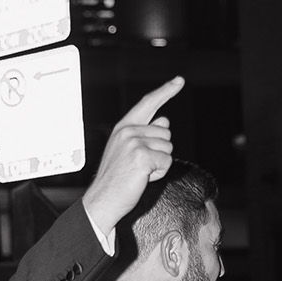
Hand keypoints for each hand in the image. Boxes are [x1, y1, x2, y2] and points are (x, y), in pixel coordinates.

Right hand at [82, 77, 184, 237]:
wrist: (102, 200)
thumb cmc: (115, 179)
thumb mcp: (128, 151)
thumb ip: (145, 134)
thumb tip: (164, 121)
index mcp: (124, 128)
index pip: (148, 104)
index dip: (166, 91)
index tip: (179, 81)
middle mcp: (128, 131)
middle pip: (165, 134)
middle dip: (159, 152)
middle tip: (140, 166)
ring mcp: (135, 143)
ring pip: (168, 148)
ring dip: (159, 163)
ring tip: (140, 172)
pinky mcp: (142, 156)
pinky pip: (166, 162)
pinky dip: (159, 173)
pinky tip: (143, 177)